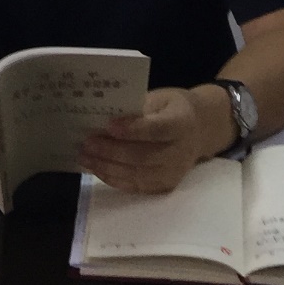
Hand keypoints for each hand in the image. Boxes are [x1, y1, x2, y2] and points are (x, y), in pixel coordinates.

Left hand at [77, 86, 230, 194]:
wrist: (198, 130)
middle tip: (87, 142)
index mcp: (182, 123)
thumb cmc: (172, 108)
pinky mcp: (165, 186)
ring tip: (85, 157)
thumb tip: (106, 120)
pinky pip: (136, 186)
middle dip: (112, 151)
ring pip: (137, 175)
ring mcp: (173, 173)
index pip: (157, 129)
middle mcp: (181, 152)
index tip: (109, 125)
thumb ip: (138, 108)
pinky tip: (97, 168)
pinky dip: (114, 178)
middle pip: (144, 156)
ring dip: (107, 167)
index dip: (133, 129)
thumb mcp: (160, 98)